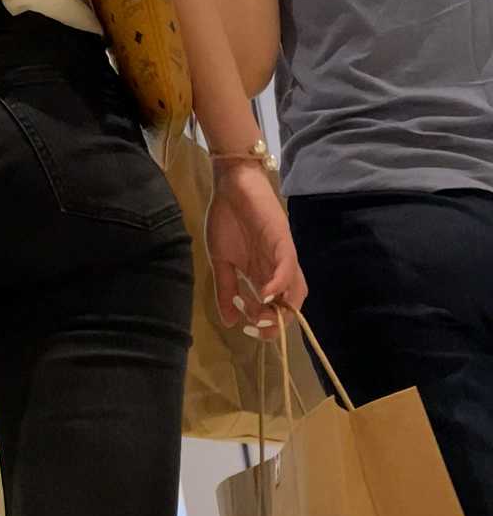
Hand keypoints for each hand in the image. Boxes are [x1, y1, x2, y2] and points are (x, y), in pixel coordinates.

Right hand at [207, 165, 306, 331]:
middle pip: (289, 302)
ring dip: (283, 308)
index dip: (263, 322)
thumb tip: (229, 322)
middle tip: (258, 329)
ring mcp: (282, 255)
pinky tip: (266, 294)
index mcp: (262, 274)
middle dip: (277, 321)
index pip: (271, 306)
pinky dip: (280, 283)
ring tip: (265, 318)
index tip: (246, 329)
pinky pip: (288, 266)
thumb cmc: (226, 219)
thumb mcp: (220, 261)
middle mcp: (276, 268)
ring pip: (295, 288)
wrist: (229, 185)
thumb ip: (225, 290)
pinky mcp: (283, 240)